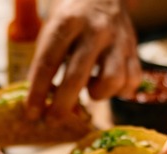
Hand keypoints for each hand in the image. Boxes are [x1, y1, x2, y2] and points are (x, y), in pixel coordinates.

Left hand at [26, 0, 139, 118]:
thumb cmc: (71, 20)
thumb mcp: (52, 31)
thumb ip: (48, 65)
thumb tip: (42, 106)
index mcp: (67, 23)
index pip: (48, 63)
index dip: (38, 92)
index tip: (31, 113)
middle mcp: (94, 30)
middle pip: (77, 76)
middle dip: (62, 105)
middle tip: (53, 120)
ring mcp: (118, 40)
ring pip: (112, 80)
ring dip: (98, 94)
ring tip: (90, 91)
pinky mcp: (135, 49)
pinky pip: (132, 80)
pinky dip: (120, 91)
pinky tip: (109, 86)